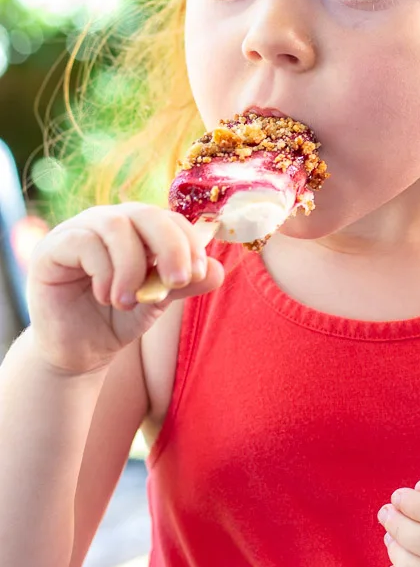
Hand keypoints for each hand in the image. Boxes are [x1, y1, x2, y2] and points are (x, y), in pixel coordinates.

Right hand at [27, 202, 223, 375]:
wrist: (77, 352)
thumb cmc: (117, 319)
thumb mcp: (157, 302)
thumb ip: (183, 284)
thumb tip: (218, 270)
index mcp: (139, 228)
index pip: (170, 219)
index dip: (188, 242)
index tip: (197, 274)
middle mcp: (110, 221)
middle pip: (146, 213)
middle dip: (170, 246)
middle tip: (176, 282)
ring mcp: (79, 229)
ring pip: (116, 226)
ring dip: (131, 266)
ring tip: (130, 302)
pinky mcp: (53, 247)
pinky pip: (84, 242)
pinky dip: (103, 271)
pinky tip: (105, 297)